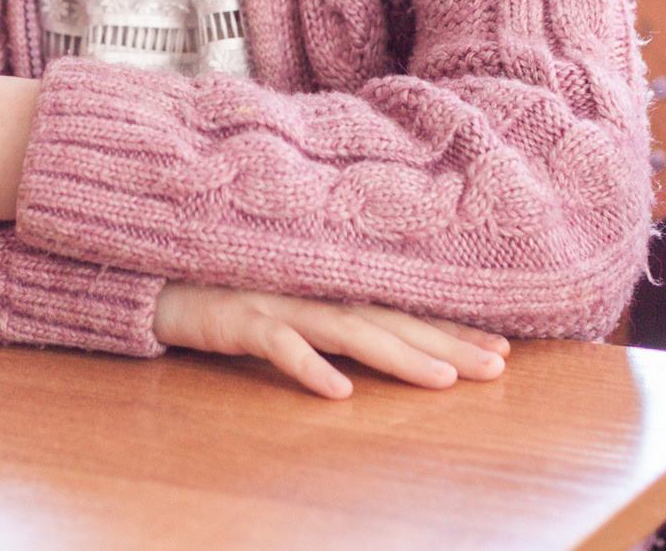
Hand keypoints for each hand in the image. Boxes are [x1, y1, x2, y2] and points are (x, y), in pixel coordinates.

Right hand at [152, 282, 509, 398]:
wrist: (159, 272)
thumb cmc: (229, 285)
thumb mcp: (290, 296)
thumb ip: (336, 311)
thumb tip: (390, 335)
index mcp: (333, 286)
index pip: (406, 309)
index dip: (454, 328)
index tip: (505, 349)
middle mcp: (317, 291)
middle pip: (393, 320)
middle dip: (449, 344)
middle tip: (498, 368)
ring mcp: (282, 304)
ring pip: (351, 330)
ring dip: (399, 356)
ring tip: (442, 381)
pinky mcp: (242, 320)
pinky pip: (281, 347)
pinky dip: (310, 368)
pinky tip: (339, 394)